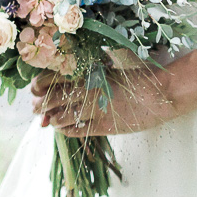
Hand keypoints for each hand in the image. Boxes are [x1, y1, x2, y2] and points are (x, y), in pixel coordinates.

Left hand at [31, 66, 177, 137]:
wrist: (161, 94)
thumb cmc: (139, 76)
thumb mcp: (112, 65)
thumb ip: (91, 68)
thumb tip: (68, 71)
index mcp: (89, 71)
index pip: (52, 78)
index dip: (38, 85)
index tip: (34, 89)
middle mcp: (89, 90)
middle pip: (52, 99)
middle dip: (39, 105)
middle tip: (35, 107)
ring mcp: (96, 109)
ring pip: (61, 117)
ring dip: (51, 119)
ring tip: (48, 119)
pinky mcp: (104, 126)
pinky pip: (76, 130)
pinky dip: (65, 129)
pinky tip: (63, 127)